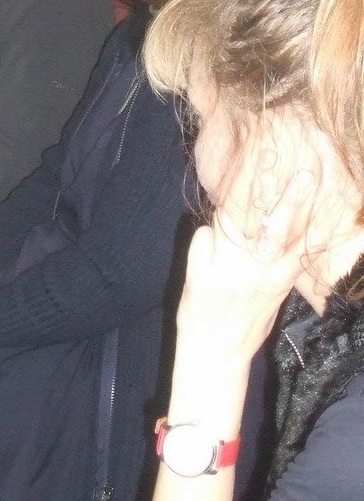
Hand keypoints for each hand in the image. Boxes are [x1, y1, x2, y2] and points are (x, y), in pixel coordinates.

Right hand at [178, 169, 315, 362]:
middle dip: (292, 199)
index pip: (242, 216)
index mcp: (229, 261)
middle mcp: (258, 268)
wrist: (218, 352)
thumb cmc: (199, 312)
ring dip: (312, 216)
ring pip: (298, 243)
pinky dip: (314, 241)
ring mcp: (276, 280)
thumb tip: (217, 223)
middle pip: (278, 228)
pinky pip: (303, 259)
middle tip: (306, 173)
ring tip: (325, 191)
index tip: (261, 165)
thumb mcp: (192, 274)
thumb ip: (204, 244)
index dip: (251, 190)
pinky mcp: (285, 288)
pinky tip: (325, 225)